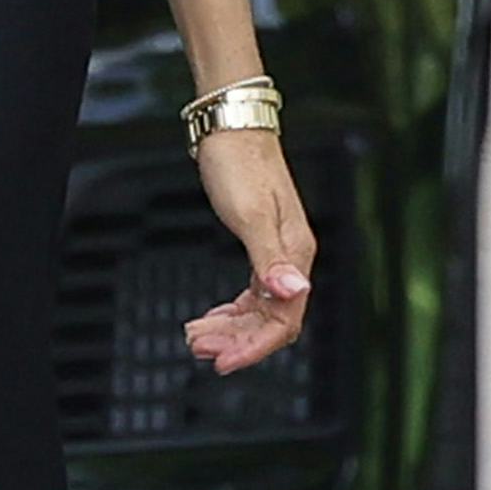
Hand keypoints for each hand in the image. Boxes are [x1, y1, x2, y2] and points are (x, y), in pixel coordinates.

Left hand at [184, 129, 315, 373]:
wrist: (231, 127)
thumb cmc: (239, 163)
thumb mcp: (250, 213)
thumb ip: (269, 257)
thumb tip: (294, 292)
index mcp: (296, 254)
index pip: (284, 319)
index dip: (253, 347)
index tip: (221, 362)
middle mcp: (291, 257)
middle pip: (271, 320)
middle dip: (234, 340)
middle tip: (196, 347)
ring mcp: (276, 253)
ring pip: (259, 309)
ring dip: (229, 328)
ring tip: (194, 336)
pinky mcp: (259, 245)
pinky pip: (251, 293)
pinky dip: (230, 311)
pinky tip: (210, 318)